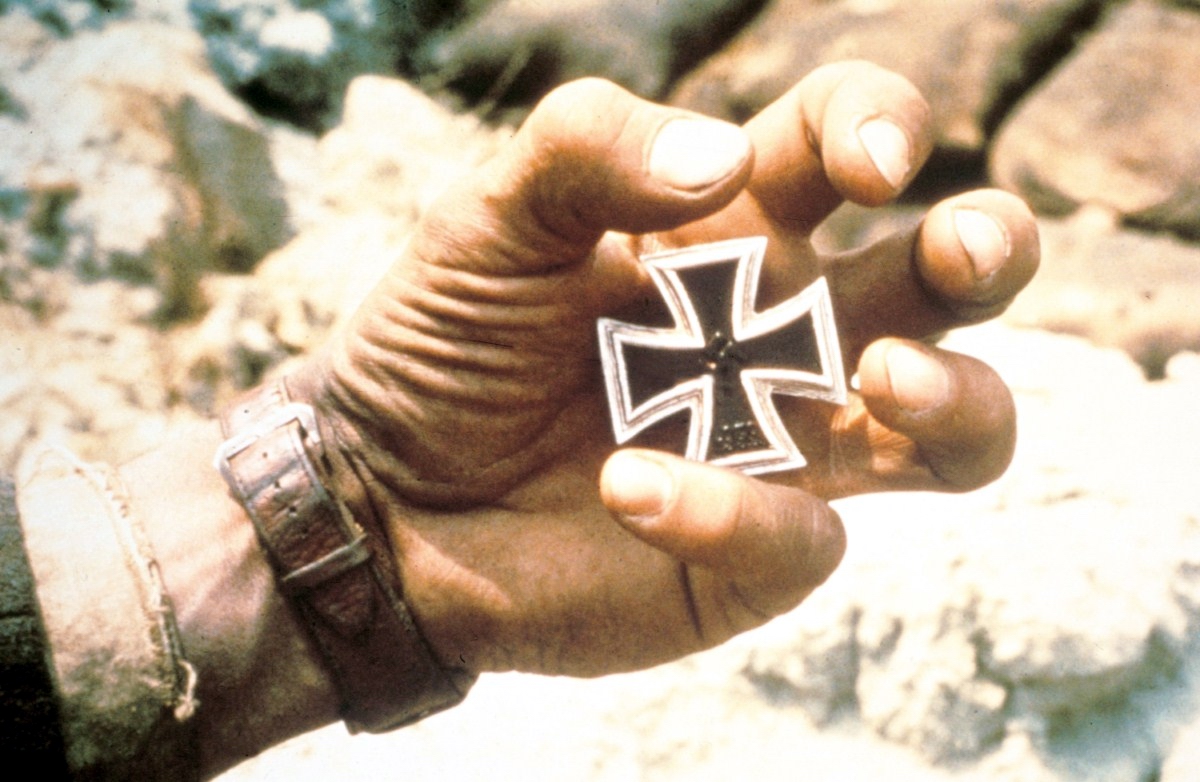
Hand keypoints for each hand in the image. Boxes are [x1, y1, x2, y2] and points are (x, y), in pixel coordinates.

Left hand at [290, 62, 1037, 676]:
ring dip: (958, 402)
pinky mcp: (756, 552)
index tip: (868, 165)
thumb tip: (723, 161)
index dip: (881, 126)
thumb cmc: (443, 341)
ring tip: (877, 380)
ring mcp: (785, 445)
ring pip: (960, 430)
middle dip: (994, 249)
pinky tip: (627, 489)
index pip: (846, 141)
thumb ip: (590, 150)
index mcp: (730, 226)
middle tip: (959, 251)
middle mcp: (784, 329)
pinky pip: (808, 540)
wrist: (386, 494)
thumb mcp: (488, 218)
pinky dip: (731, 514)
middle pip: (956, 280)